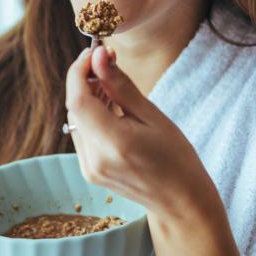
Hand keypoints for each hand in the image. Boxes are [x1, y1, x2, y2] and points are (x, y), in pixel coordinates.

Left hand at [63, 46, 215, 220]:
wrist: (181, 202)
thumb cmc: (176, 158)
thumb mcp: (152, 115)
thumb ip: (120, 85)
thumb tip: (99, 55)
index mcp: (114, 144)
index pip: (78, 99)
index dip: (79, 71)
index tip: (94, 53)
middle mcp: (95, 159)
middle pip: (74, 108)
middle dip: (85, 81)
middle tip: (107, 63)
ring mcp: (89, 168)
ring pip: (76, 120)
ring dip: (87, 97)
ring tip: (112, 86)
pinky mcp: (89, 171)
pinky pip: (82, 134)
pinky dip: (91, 116)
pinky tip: (111, 108)